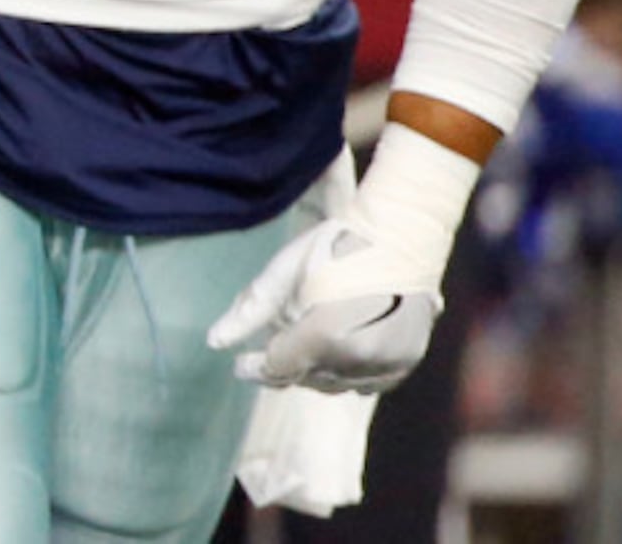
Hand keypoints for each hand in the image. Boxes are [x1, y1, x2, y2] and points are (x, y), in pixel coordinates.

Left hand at [207, 124, 475, 395]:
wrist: (401, 237)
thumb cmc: (336, 245)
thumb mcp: (286, 269)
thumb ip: (251, 309)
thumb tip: (214, 342)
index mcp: (328, 332)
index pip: (282, 366)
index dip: (257, 368)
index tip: (240, 363)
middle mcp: (361, 357)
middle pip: (308, 377)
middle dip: (286, 364)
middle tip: (272, 345)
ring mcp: (389, 364)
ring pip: (336, 384)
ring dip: (314, 370)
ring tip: (303, 343)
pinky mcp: (406, 364)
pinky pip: (365, 382)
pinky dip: (344, 372)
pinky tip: (334, 350)